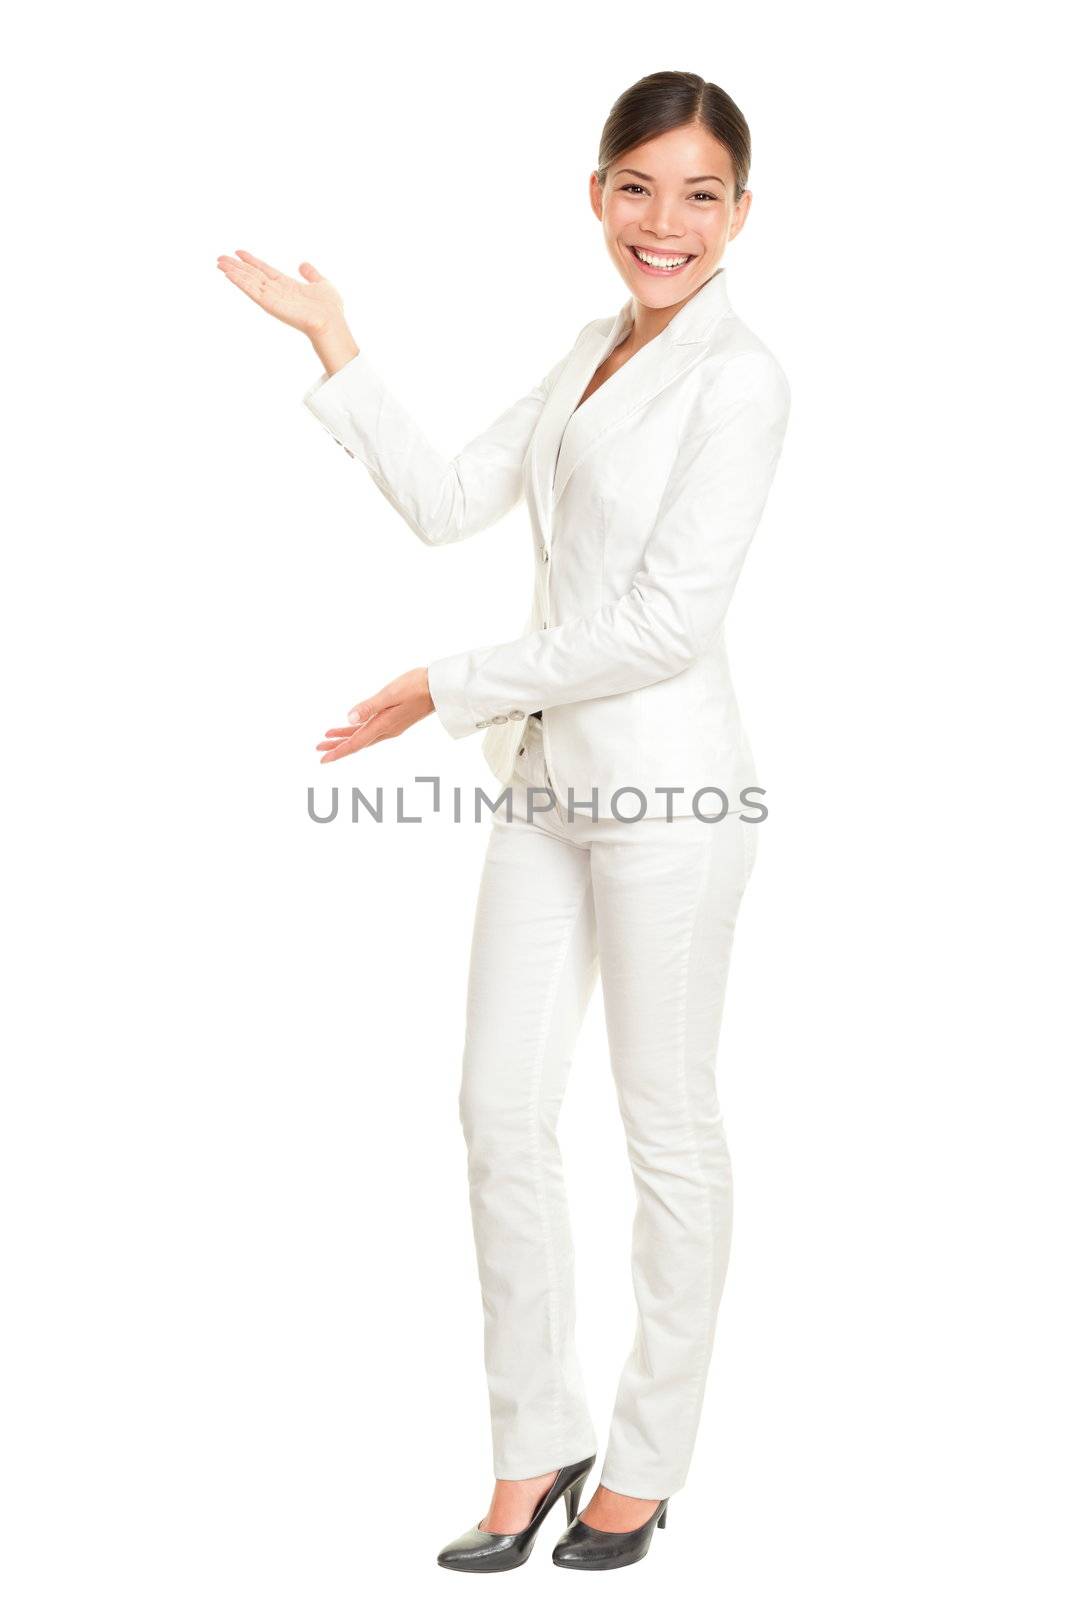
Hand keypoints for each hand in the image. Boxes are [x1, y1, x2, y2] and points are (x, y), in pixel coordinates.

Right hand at [216, 249, 345, 337]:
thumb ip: (311, 274)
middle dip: (237, 266)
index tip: (239, 252)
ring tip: (219, 263)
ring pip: (249, 281)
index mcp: (287, 285)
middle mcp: (277, 291)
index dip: (252, 261)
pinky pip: (252, 290)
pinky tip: (228, 274)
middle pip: (252, 275)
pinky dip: (240, 282)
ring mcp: (272, 298)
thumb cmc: (330, 308)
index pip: (265, 270)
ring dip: (234, 272)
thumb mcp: (321, 283)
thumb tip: (303, 264)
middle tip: (220, 258)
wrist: (331, 322)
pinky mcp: (270, 304)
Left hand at [316, 669, 434, 763]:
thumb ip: (369, 707)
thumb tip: (348, 718)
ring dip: (344, 738)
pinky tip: (350, 727)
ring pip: (363, 737)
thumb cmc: (416, 686)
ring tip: (327, 739)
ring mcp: (391, 727)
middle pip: (357, 743)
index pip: (356, 743)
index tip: (322, 759)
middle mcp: (386, 730)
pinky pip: (371, 730)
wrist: (440, 688)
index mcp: (383, 725)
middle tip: (318, 750)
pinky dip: (357, 730)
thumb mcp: (390, 694)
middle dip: (337, 747)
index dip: (338, 751)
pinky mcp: (394, 720)